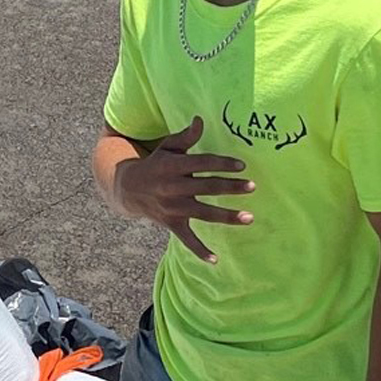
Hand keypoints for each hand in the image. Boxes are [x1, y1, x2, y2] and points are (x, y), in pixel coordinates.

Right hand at [112, 118, 251, 261]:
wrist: (127, 188)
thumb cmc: (156, 164)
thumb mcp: (167, 148)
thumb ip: (185, 137)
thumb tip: (200, 120)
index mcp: (172, 166)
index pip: (201, 163)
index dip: (221, 164)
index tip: (242, 166)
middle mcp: (172, 188)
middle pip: (206, 187)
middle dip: (230, 187)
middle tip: (253, 187)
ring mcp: (171, 208)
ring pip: (203, 213)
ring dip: (226, 216)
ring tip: (249, 218)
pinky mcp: (171, 223)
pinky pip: (186, 239)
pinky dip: (199, 250)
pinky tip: (216, 260)